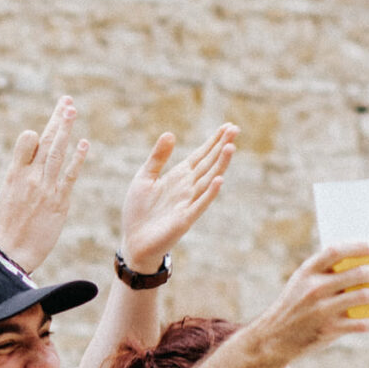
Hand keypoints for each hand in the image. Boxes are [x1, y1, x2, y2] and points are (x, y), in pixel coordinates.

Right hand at [0, 99, 89, 272]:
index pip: (27, 142)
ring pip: (57, 152)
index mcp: (14, 173)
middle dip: (57, 119)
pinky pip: (69, 175)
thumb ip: (22, 173)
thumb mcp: (8, 193)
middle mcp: (29, 177)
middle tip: (67, 101)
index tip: (45, 131)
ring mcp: (45, 188)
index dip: (38, 134)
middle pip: (45, 141)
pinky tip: (84, 143)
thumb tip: (34, 155)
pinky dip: (77, 158)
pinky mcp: (59, 201)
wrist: (13, 251)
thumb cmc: (10, 224)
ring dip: (66, 129)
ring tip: (72, 110)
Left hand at [119, 126, 237, 273]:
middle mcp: (188, 187)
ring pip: (208, 180)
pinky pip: (200, 204)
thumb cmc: (139, 210)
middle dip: (221, 146)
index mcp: (179, 176)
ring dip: (220, 164)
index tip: (228, 126)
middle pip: (208, 163)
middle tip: (235, 128)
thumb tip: (170, 133)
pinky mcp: (185, 219)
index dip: (213, 141)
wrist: (133, 241)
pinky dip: (210, 192)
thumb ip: (158, 157)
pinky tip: (219, 179)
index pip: (200, 155)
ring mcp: (188, 203)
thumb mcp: (145, 177)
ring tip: (230, 147)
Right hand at [260, 245, 368, 357]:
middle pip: (357, 274)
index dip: (358, 247)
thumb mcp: (301, 283)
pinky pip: (361, 323)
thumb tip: (361, 263)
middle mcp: (315, 289)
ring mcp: (322, 310)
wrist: (275, 337)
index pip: (336, 252)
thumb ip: (324, 273)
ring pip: (363, 297)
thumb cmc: (295, 305)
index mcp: (307, 272)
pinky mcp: (329, 330)